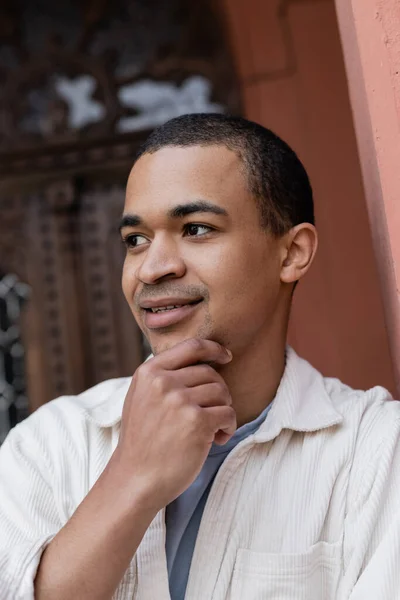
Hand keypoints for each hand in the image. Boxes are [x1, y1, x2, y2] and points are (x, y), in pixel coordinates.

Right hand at [111, 338, 235, 511]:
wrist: (136, 479)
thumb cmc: (143, 442)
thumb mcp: (141, 398)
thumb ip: (163, 378)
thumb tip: (200, 360)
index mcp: (149, 372)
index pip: (191, 347)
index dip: (214, 348)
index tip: (226, 356)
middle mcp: (163, 382)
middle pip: (210, 373)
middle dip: (218, 393)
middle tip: (211, 415)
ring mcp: (179, 401)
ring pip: (222, 393)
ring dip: (224, 411)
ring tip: (213, 430)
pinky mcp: (197, 421)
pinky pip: (228, 414)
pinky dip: (229, 427)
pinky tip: (217, 439)